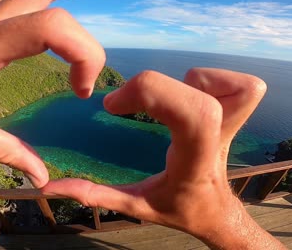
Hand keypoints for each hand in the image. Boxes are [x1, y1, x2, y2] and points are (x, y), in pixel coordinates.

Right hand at [43, 69, 285, 248]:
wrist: (216, 212)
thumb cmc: (179, 208)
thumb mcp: (136, 206)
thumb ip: (95, 195)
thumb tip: (51, 186)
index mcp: (193, 162)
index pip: (193, 115)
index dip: (150, 94)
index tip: (114, 106)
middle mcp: (219, 139)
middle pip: (202, 96)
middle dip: (155, 87)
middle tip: (130, 101)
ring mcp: (234, 125)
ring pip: (230, 87)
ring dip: (189, 82)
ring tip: (165, 101)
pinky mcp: (240, 113)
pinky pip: (241, 83)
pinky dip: (210, 80)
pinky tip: (187, 95)